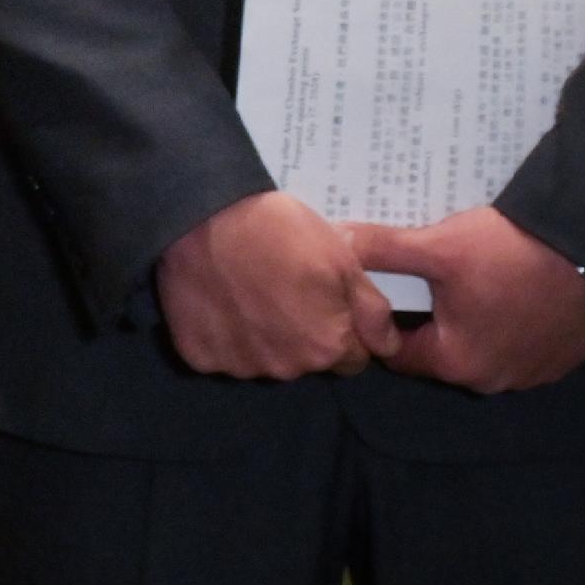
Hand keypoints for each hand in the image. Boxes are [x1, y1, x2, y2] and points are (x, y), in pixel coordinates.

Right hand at [157, 191, 400, 379]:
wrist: (202, 215)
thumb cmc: (280, 232)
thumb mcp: (343, 260)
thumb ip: (371, 310)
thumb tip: (386, 346)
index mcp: (325, 347)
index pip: (351, 359)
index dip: (342, 328)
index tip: (321, 299)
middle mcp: (285, 368)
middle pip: (305, 361)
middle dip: (301, 335)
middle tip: (282, 289)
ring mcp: (238, 366)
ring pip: (263, 360)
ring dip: (262, 337)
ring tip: (246, 292)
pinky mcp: (198, 357)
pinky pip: (221, 355)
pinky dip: (222, 336)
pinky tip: (219, 302)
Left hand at [344, 208, 584, 394]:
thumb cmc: (511, 254)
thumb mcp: (438, 247)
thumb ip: (382, 250)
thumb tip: (336, 242)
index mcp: (456, 364)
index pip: (398, 353)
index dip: (382, 320)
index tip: (379, 290)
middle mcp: (493, 381)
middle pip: (438, 351)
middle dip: (427, 317)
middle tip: (421, 277)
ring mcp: (532, 374)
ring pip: (479, 346)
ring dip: (468, 320)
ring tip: (464, 280)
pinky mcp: (561, 359)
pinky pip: (516, 343)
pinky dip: (504, 321)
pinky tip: (504, 288)